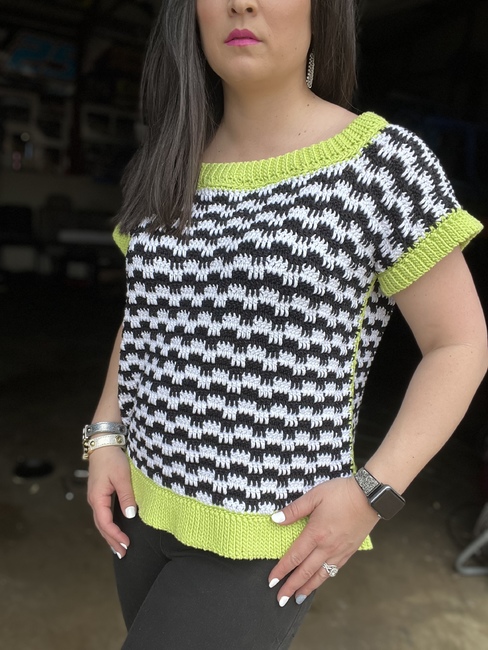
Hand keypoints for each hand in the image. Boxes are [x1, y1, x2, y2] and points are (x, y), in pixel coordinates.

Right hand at [87, 446, 135, 557]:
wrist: (103, 443)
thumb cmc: (112, 458)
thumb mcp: (122, 477)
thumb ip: (126, 497)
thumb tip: (130, 516)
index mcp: (97, 498)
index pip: (106, 523)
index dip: (116, 536)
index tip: (127, 544)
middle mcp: (94, 500)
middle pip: (102, 526)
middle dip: (112, 541)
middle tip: (123, 553)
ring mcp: (96, 497)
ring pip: (102, 521)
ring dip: (110, 535)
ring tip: (119, 547)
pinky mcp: (100, 494)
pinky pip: (103, 514)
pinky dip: (109, 525)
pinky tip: (115, 530)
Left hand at [268, 476, 378, 605]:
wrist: (370, 496)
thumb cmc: (341, 493)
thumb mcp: (314, 495)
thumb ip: (294, 509)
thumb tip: (276, 519)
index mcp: (316, 533)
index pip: (294, 557)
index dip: (282, 570)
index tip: (271, 581)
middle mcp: (327, 547)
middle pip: (305, 572)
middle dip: (291, 587)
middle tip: (280, 599)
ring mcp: (339, 551)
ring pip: (320, 575)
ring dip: (307, 588)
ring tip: (297, 598)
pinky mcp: (349, 551)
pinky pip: (333, 570)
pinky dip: (323, 579)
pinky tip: (318, 581)